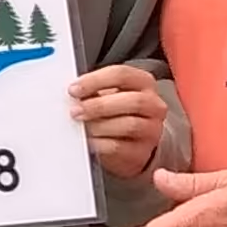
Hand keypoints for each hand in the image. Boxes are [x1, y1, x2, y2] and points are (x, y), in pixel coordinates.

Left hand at [66, 62, 167, 179]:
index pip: (122, 75)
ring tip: (82, 126)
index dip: (95, 81)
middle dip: (99, 106)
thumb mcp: (110, 94)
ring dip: (99, 126)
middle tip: (75, 111)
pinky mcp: (141, 152)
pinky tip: (88, 141)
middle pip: (131, 100)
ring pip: (129, 125)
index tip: (74, 89)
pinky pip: (120, 147)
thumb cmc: (117, 112)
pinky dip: (100, 144)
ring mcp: (151, 129)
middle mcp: (153, 105)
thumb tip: (73, 94)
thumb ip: (94, 90)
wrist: (133, 142)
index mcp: (143, 82)